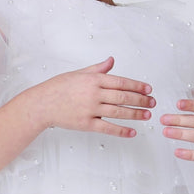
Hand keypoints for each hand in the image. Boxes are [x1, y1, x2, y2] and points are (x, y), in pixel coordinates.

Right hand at [33, 58, 153, 137]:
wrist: (41, 104)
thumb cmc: (58, 88)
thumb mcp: (78, 74)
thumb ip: (97, 69)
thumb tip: (111, 61)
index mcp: (93, 80)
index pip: (121, 82)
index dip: (138, 86)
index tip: (149, 89)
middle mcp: (93, 94)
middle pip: (123, 97)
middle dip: (141, 100)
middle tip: (152, 102)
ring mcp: (90, 110)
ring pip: (118, 112)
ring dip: (135, 114)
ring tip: (147, 115)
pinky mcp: (85, 124)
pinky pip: (107, 128)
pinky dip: (121, 131)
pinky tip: (132, 132)